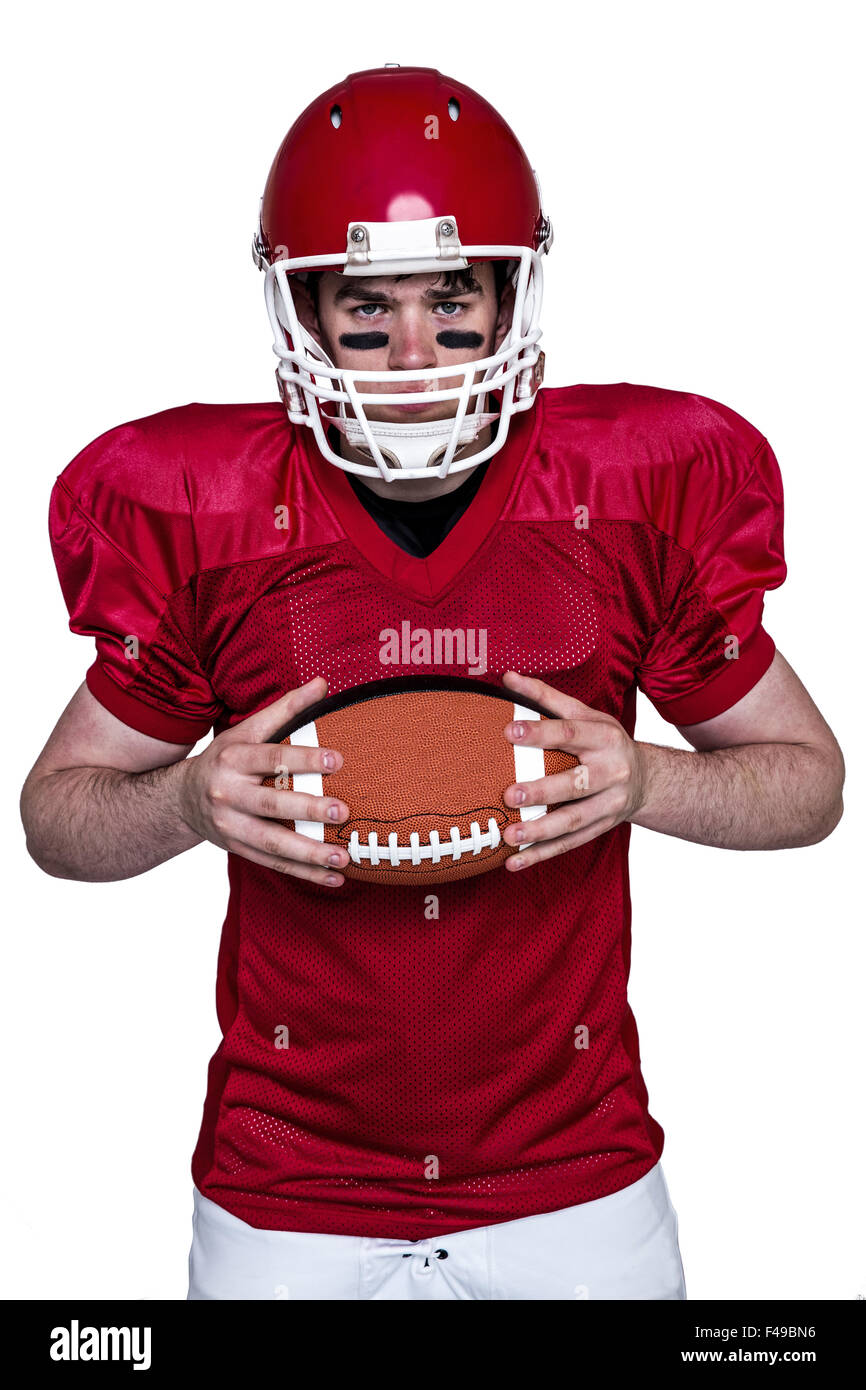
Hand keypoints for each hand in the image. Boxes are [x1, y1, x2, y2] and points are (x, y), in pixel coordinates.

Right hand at [177, 676, 349, 885]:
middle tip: (342, 812)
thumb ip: (285, 708)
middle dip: (307, 809)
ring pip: (272, 843)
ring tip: (343, 858)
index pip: (271, 758)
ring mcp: (231, 826)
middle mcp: (228, 794)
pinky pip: (274, 864)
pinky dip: (304, 873)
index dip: (304, 758)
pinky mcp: (238, 849)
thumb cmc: (225, 758)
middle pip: (270, 804)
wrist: (180, 799)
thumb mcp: (247, 730)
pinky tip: (334, 878)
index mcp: (234, 759)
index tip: (338, 759)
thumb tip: (323, 683)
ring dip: (309, 854)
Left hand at [500, 670, 648, 869]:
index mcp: (604, 738)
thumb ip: (546, 697)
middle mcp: (611, 772)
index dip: (540, 731)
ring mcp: (608, 805)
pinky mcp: (601, 828)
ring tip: (510, 835)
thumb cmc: (605, 742)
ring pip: (574, 821)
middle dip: (544, 791)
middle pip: (576, 783)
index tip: (509, 732)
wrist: (648, 779)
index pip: (570, 732)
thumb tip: (507, 677)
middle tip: (510, 795)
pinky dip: (542, 854)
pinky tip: (514, 862)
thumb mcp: (586, 714)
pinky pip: (570, 844)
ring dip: (541, 831)